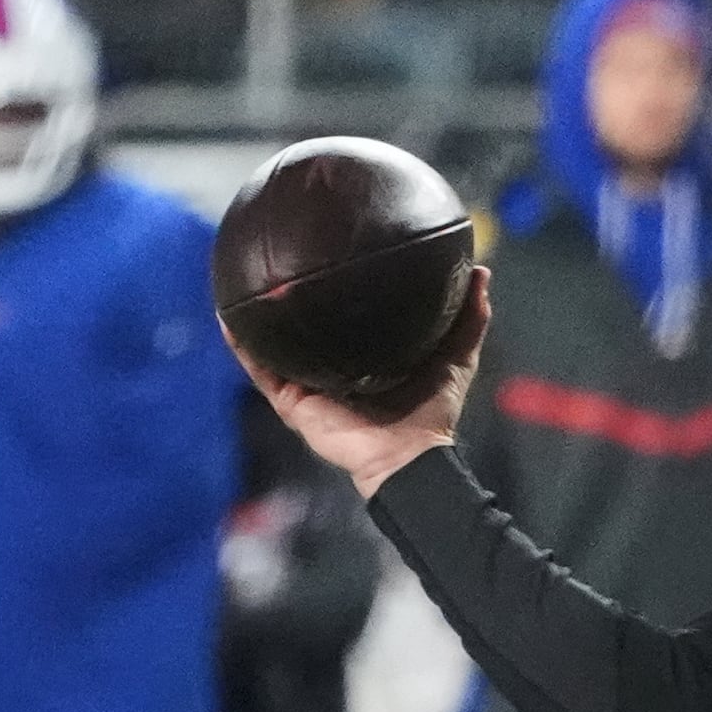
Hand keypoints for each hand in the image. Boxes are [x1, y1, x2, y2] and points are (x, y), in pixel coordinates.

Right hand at [227, 264, 489, 497]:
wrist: (410, 456)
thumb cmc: (432, 413)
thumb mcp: (455, 357)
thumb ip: (469, 319)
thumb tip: (482, 272)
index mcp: (364, 357)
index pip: (344, 319)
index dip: (334, 292)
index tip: (327, 255)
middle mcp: (331, 368)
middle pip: (304, 329)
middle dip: (288, 301)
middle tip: (275, 262)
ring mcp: (308, 385)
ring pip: (273, 346)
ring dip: (254, 318)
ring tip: (238, 283)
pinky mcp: (292, 402)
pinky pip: (260, 369)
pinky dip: (243, 345)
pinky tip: (228, 317)